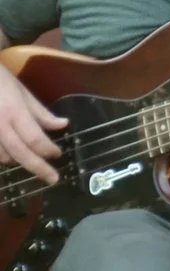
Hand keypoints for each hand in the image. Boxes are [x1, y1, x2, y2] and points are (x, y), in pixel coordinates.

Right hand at [0, 68, 66, 185]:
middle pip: (20, 153)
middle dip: (38, 168)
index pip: (35, 139)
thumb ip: (41, 112)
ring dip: (19, 160)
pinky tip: (11, 155)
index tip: (58, 154)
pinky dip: (3, 156)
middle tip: (53, 179)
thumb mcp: (23, 92)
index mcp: (14, 113)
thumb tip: (63, 125)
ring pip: (3, 157)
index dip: (48, 150)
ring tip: (32, 160)